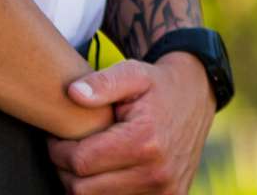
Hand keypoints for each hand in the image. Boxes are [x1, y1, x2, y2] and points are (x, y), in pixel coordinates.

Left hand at [46, 56, 213, 194]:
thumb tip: (73, 93)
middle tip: (70, 149)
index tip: (58, 138)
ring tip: (90, 159)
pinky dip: (105, 191)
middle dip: (67, 170)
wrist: (199, 97)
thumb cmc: (159, 85)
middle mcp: (156, 172)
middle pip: (82, 189)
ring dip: (84, 183)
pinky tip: (107, 171)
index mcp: (145, 140)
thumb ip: (104, 82)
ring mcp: (163, 191)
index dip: (59, 150)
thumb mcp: (134, 72)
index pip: (80, 162)